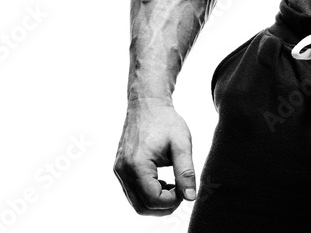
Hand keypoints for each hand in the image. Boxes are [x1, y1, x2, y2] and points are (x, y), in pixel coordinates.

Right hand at [113, 97, 196, 215]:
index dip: (173, 201)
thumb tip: (191, 197)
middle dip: (164, 207)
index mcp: (137, 164)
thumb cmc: (165, 121)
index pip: (153, 199)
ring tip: (172, 185)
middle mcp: (123, 170)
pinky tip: (162, 180)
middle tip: (180, 192)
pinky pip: (132, 191)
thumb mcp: (181, 144)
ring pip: (136, 202)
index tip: (184, 188)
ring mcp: (119, 170)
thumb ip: (186, 172)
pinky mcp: (120, 168)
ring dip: (156, 201)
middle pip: (142, 207)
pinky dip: (147, 194)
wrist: (146, 103)